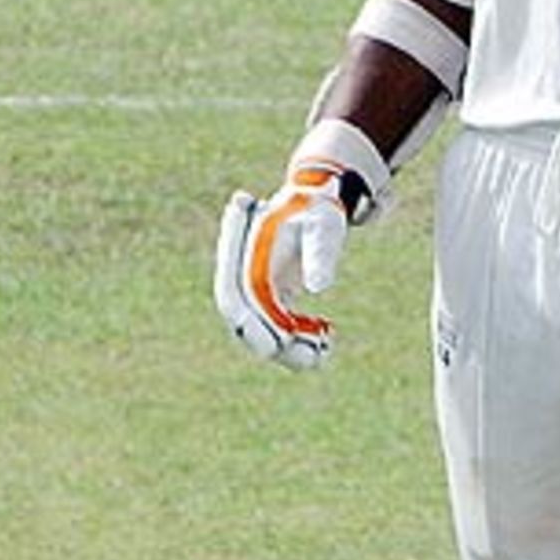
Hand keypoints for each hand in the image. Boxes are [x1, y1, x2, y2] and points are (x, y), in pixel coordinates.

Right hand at [214, 165, 347, 369]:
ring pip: (262, 332)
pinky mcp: (272, 298)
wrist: (316, 200)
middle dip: (275, 345)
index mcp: (245, 257)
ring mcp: (256, 289)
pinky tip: (327, 339)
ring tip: (324, 353)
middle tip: (312, 358)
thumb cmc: (318, 211)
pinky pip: (278, 329)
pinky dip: (299, 340)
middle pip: (245, 324)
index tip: (277, 346)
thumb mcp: (323, 226)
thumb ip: (320, 251)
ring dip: (290, 349)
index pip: (232, 298)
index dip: (249, 325)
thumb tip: (319, 287)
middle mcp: (244, 276)